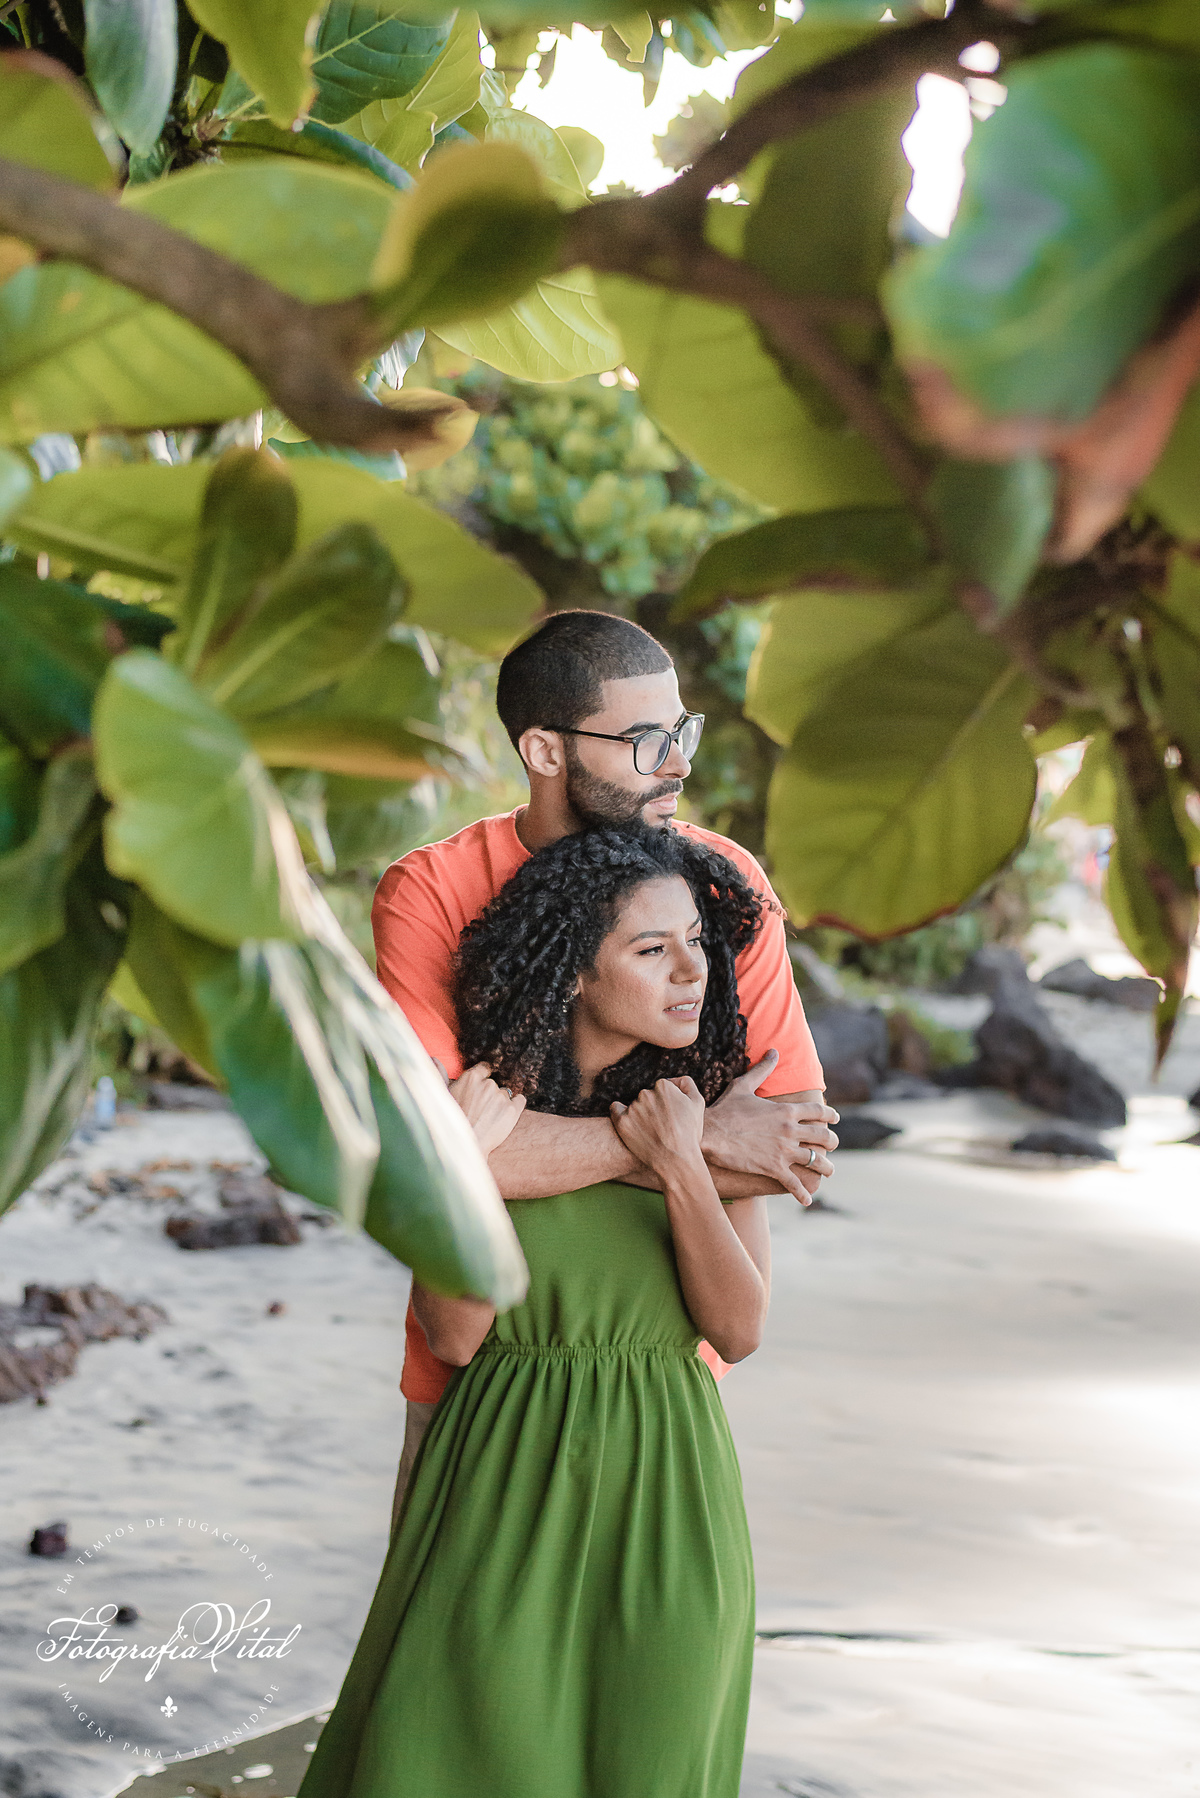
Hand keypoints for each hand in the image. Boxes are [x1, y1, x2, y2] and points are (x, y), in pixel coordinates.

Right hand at [448, 1063, 526, 1156]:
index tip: (480, 1087)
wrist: (464, 1148)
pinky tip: (506, 1114)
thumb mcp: (441, 1096)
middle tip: (480, 1110)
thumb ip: (439, 1075)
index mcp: (471, 1078)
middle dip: (489, 1094)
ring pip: (505, 1093)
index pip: (484, 1068)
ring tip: (489, 1117)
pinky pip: (520, 1099)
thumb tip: (434, 1059)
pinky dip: (516, 1105)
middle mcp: (488, 1084)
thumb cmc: (449, 1124)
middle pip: (494, 1083)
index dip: (482, 1078)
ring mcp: (501, 1097)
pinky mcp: (512, 1110)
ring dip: (500, 1102)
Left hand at [610, 1077, 705, 1179]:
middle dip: (653, 1108)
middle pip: (647, 1097)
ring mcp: (633, 1108)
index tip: (671, 1116)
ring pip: (635, 1106)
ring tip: (651, 1132)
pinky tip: (628, 1121)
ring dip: (640, 1115)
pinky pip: (615, 1109)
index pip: (661, 1089)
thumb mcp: (698, 1104)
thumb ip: (686, 1084)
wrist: (676, 1160)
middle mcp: (646, 1093)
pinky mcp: (622, 1122)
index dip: (667, 1103)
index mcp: (663, 1086)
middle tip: (662, 1126)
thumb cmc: (689, 1134)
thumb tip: (673, 1080)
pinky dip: (619, 1113)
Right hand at [703, 1051, 838, 1206]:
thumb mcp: (744, 1085)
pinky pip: (795, 1183)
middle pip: (823, 1137)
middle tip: (833, 1144)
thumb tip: (774, 1051)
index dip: (830, 1115)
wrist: (710, 1134)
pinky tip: (807, 1199)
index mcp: (787, 1110)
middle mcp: (791, 1130)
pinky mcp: (775, 1168)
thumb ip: (763, 1069)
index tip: (835, 1120)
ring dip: (826, 1167)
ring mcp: (784, 1151)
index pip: (818, 1111)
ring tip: (829, 1171)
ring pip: (816, 1161)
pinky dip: (802, 1193)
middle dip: (831, 1141)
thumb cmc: (725, 1109)